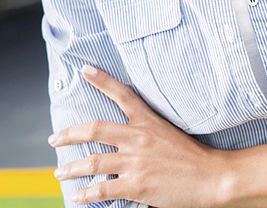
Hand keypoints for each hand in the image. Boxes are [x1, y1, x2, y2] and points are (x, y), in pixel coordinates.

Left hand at [50, 65, 228, 206]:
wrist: (212, 177)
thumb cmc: (194, 157)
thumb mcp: (170, 134)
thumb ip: (147, 133)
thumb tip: (127, 139)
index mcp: (149, 122)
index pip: (123, 94)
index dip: (102, 80)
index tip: (85, 70)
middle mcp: (139, 138)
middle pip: (95, 129)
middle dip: (69, 133)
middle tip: (55, 138)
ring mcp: (135, 162)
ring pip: (92, 162)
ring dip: (71, 167)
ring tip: (60, 171)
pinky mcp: (136, 185)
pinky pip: (102, 189)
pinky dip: (86, 194)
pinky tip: (78, 197)